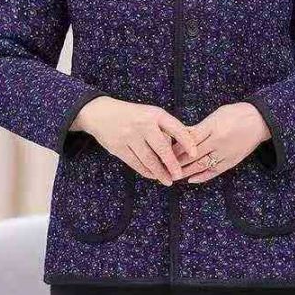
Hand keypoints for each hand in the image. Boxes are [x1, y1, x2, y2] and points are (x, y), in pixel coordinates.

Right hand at [72, 96, 198, 185]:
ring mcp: (130, 136)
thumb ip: (164, 127)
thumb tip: (184, 145)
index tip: (194, 153)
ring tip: (168, 180)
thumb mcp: (150, 113)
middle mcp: (143, 125)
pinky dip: (146, 171)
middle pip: (161, 148)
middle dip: (172, 164)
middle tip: (179, 175)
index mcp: (154, 114)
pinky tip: (153, 175)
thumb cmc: (132, 115)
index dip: (186, 141)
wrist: (101, 113)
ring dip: (159, 172)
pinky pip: (135, 163)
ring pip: (148, 159)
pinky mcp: (119, 148)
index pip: (175, 128)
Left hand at [170, 102, 270, 183]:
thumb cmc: (236, 114)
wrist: (260, 121)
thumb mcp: (217, 114)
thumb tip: (183, 133)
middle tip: (164, 166)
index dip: (176, 147)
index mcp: (213, 127)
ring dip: (186, 172)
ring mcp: (225, 153)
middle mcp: (218, 141)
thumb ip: (200, 126)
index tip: (165, 151)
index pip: (190, 139)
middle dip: (177, 161)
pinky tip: (191, 180)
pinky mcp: (231, 161)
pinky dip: (202, 177)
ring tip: (174, 175)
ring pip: (202, 165)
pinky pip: (214, 171)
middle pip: (193, 154)